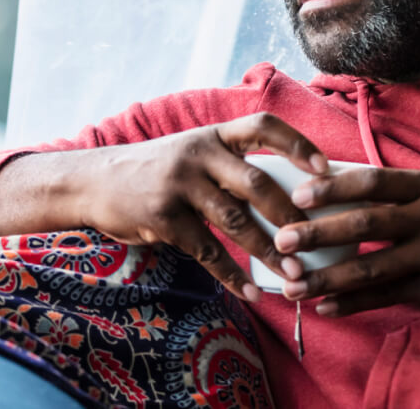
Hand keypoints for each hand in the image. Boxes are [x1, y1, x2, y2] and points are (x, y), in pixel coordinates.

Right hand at [64, 113, 326, 301]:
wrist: (93, 181)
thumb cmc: (158, 170)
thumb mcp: (193, 152)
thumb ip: (232, 165)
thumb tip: (291, 193)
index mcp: (214, 135)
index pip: (263, 126)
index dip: (298, 144)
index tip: (327, 168)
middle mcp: (199, 154)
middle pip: (256, 181)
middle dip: (291, 213)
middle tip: (319, 238)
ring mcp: (179, 186)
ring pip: (236, 221)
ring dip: (269, 251)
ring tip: (295, 275)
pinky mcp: (162, 218)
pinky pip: (206, 251)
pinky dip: (232, 275)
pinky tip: (251, 292)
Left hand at [271, 168, 419, 315]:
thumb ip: (402, 192)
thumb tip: (342, 187)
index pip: (374, 182)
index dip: (333, 188)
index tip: (299, 194)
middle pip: (366, 224)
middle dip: (318, 233)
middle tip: (281, 240)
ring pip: (372, 268)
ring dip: (328, 278)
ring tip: (292, 285)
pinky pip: (388, 296)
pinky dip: (355, 303)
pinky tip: (327, 308)